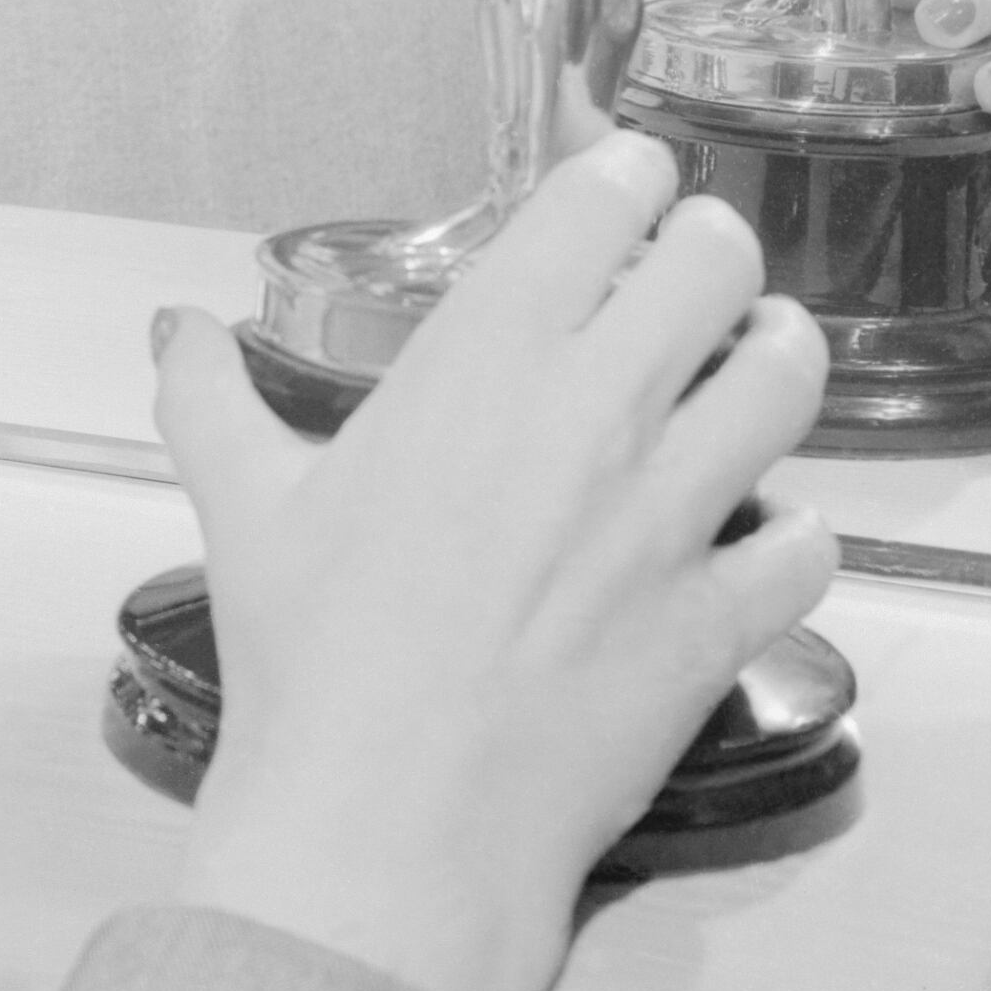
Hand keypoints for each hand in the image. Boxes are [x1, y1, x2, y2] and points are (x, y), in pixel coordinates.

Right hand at [155, 134, 834, 990]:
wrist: (393, 817)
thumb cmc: (311, 651)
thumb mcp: (240, 503)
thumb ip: (210, 394)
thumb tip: (181, 332)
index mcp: (484, 357)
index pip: (600, 204)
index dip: (625, 174)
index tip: (621, 179)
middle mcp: (599, 410)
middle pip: (720, 264)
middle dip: (710, 247)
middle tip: (690, 265)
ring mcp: (676, 516)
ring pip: (790, 379)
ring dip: (777, 354)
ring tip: (753, 360)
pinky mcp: (723, 617)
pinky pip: (810, 540)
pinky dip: (794, 526)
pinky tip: (759, 532)